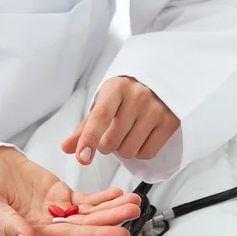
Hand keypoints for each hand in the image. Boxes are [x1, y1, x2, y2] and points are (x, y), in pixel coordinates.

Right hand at [0, 147, 140, 235]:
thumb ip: (9, 224)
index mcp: (35, 230)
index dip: (97, 235)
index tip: (120, 234)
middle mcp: (50, 224)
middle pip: (87, 224)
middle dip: (112, 219)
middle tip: (134, 211)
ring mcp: (57, 209)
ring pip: (90, 212)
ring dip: (113, 208)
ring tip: (134, 202)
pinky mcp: (60, 194)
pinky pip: (85, 199)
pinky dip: (103, 197)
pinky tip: (118, 193)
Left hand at [61, 76, 179, 163]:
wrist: (160, 78)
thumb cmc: (126, 94)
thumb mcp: (104, 102)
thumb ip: (85, 127)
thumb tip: (66, 148)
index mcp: (116, 87)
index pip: (100, 117)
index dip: (89, 139)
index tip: (83, 157)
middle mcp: (138, 97)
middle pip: (112, 141)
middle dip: (105, 146)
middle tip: (110, 135)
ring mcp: (156, 110)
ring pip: (129, 151)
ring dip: (122, 150)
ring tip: (126, 134)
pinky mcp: (170, 122)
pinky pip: (147, 153)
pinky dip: (139, 152)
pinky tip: (139, 138)